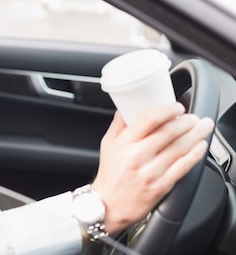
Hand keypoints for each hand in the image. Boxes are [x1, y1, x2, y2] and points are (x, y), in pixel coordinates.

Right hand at [91, 102, 214, 233]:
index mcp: (125, 143)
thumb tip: (127, 107)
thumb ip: (118, 124)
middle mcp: (139, 156)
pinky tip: (200, 146)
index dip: (168, 110)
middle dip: (187, 121)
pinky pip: (184, 166)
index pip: (150, 119)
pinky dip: (195, 154)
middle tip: (192, 117)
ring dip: (196, 134)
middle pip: (170, 132)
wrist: (110, 204)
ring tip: (202, 127)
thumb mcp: (107, 144)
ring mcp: (152, 171)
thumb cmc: (110, 173)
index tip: (176, 107)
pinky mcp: (162, 185)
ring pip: (180, 148)